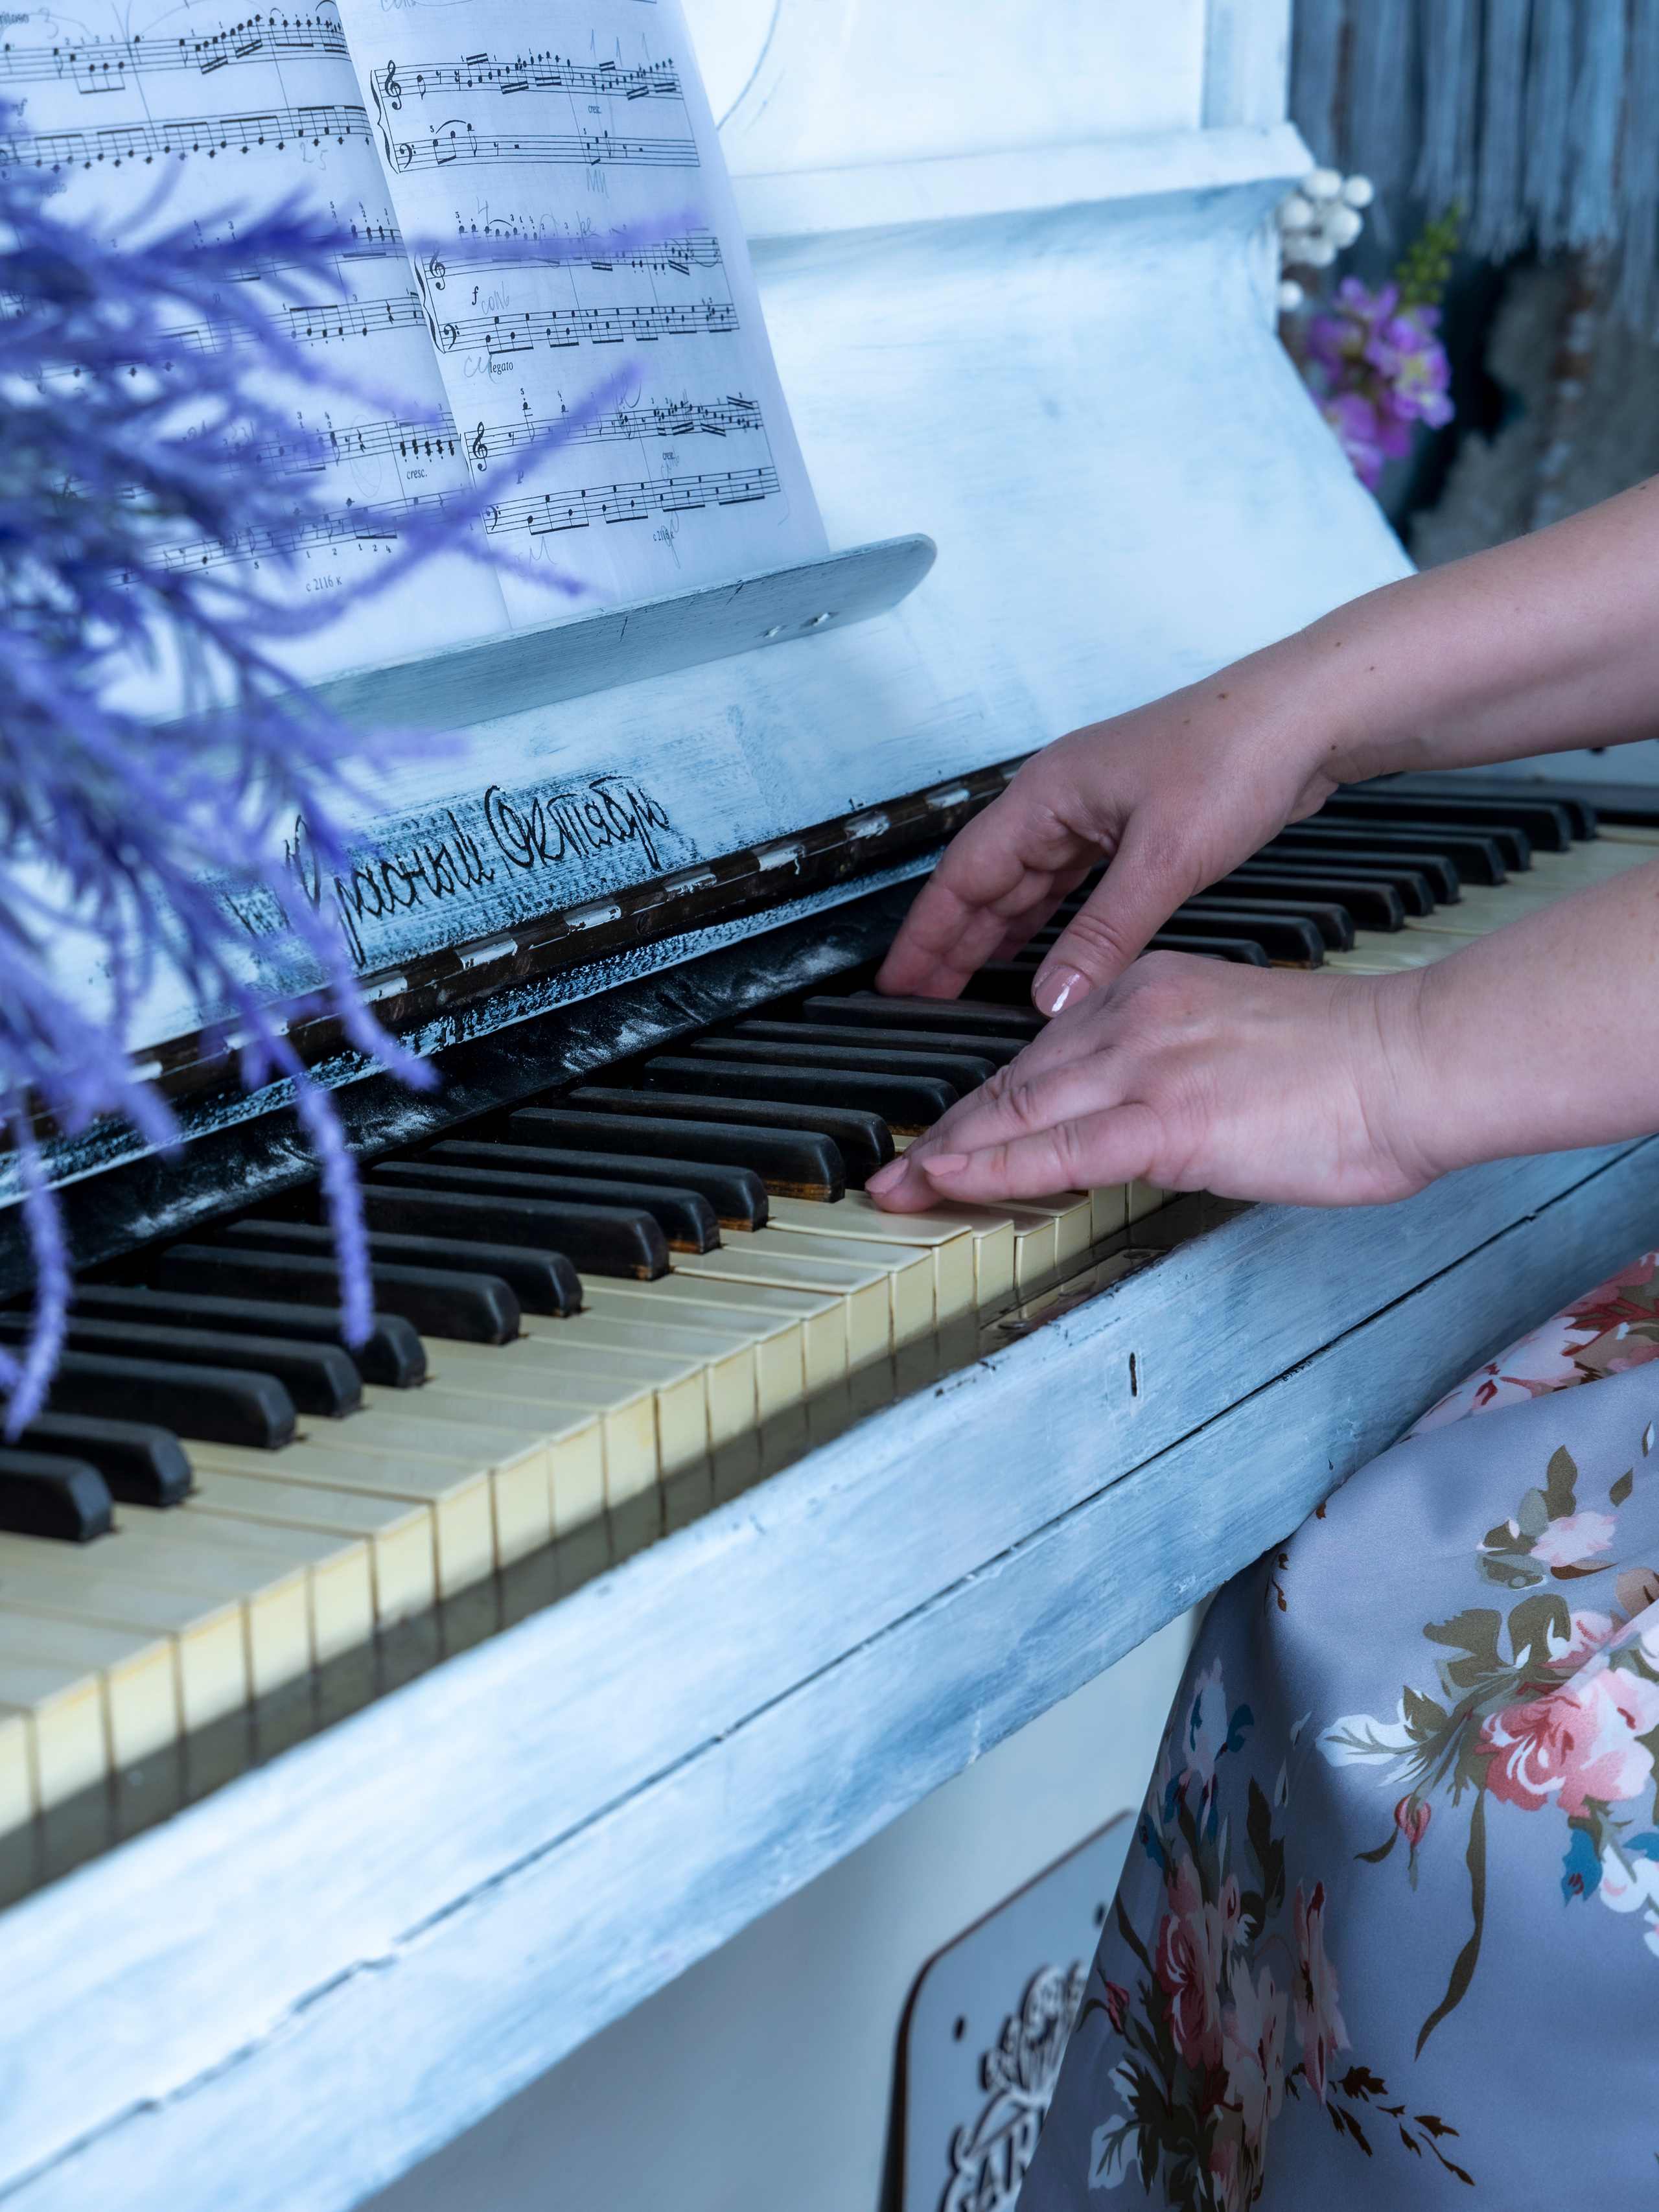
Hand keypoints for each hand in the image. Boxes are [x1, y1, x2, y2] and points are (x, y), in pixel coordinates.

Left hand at [865, 952, 1440, 1211]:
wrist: (1414, 1062)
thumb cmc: (1350, 1064)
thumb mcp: (1236, 1043)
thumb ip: (1176, 1069)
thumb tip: (1144, 1115)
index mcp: (1151, 990)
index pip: (1045, 1051)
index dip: (988, 1099)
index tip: (951, 1130)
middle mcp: (1134, 1017)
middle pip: (1015, 1080)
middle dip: (948, 1130)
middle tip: (897, 1165)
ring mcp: (1147, 1067)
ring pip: (1020, 1112)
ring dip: (950, 1154)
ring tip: (900, 1186)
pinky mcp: (1169, 1120)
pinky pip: (1058, 1151)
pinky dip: (992, 1170)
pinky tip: (950, 1185)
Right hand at [874, 667, 1346, 1016]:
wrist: (1306, 716)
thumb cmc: (1236, 756)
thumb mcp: (1163, 860)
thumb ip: (1101, 935)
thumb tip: (1051, 999)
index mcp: (1048, 794)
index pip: (962, 875)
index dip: (925, 936)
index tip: (896, 983)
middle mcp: (1061, 798)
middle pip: (984, 881)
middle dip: (950, 943)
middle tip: (919, 1001)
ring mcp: (1095, 810)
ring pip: (1025, 883)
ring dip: (994, 935)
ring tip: (965, 988)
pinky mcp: (1132, 825)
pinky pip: (1067, 883)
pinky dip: (1046, 922)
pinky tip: (1041, 954)